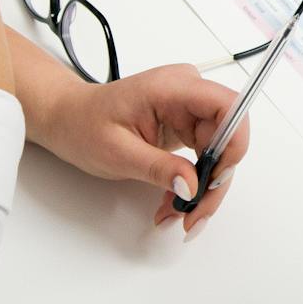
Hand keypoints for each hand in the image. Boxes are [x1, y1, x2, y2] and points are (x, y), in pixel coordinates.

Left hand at [32, 65, 250, 237]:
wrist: (68, 118)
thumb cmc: (84, 125)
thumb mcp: (118, 153)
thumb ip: (159, 168)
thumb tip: (192, 186)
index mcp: (171, 87)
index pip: (227, 105)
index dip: (234, 141)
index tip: (217, 179)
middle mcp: (186, 92)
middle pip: (227, 136)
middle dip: (215, 181)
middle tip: (195, 215)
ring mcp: (188, 108)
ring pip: (219, 152)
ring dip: (204, 188)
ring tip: (179, 213)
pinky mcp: (186, 124)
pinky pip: (204, 156)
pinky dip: (193, 183)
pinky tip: (175, 201)